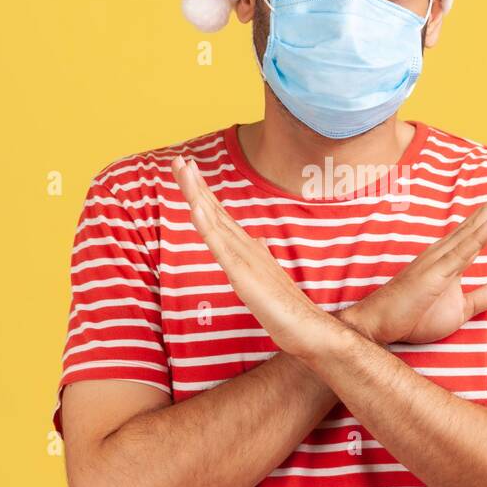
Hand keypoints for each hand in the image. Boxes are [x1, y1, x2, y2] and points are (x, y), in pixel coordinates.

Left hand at [171, 153, 345, 359]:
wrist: (308, 328)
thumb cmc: (288, 307)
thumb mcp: (267, 277)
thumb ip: (260, 256)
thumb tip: (258, 240)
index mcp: (247, 247)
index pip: (220, 215)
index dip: (203, 192)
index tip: (188, 169)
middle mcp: (246, 246)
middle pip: (214, 210)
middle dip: (195, 183)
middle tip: (178, 158)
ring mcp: (244, 258)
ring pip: (214, 221)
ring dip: (197, 193)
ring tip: (183, 169)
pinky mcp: (243, 275)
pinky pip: (220, 247)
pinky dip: (207, 225)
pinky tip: (196, 208)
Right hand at [348, 166, 486, 344]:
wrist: (379, 325)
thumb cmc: (415, 315)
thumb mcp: (462, 309)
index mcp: (454, 254)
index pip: (486, 226)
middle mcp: (447, 249)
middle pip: (484, 217)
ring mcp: (441, 259)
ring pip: (476, 227)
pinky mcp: (435, 273)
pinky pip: (461, 253)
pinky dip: (479, 235)